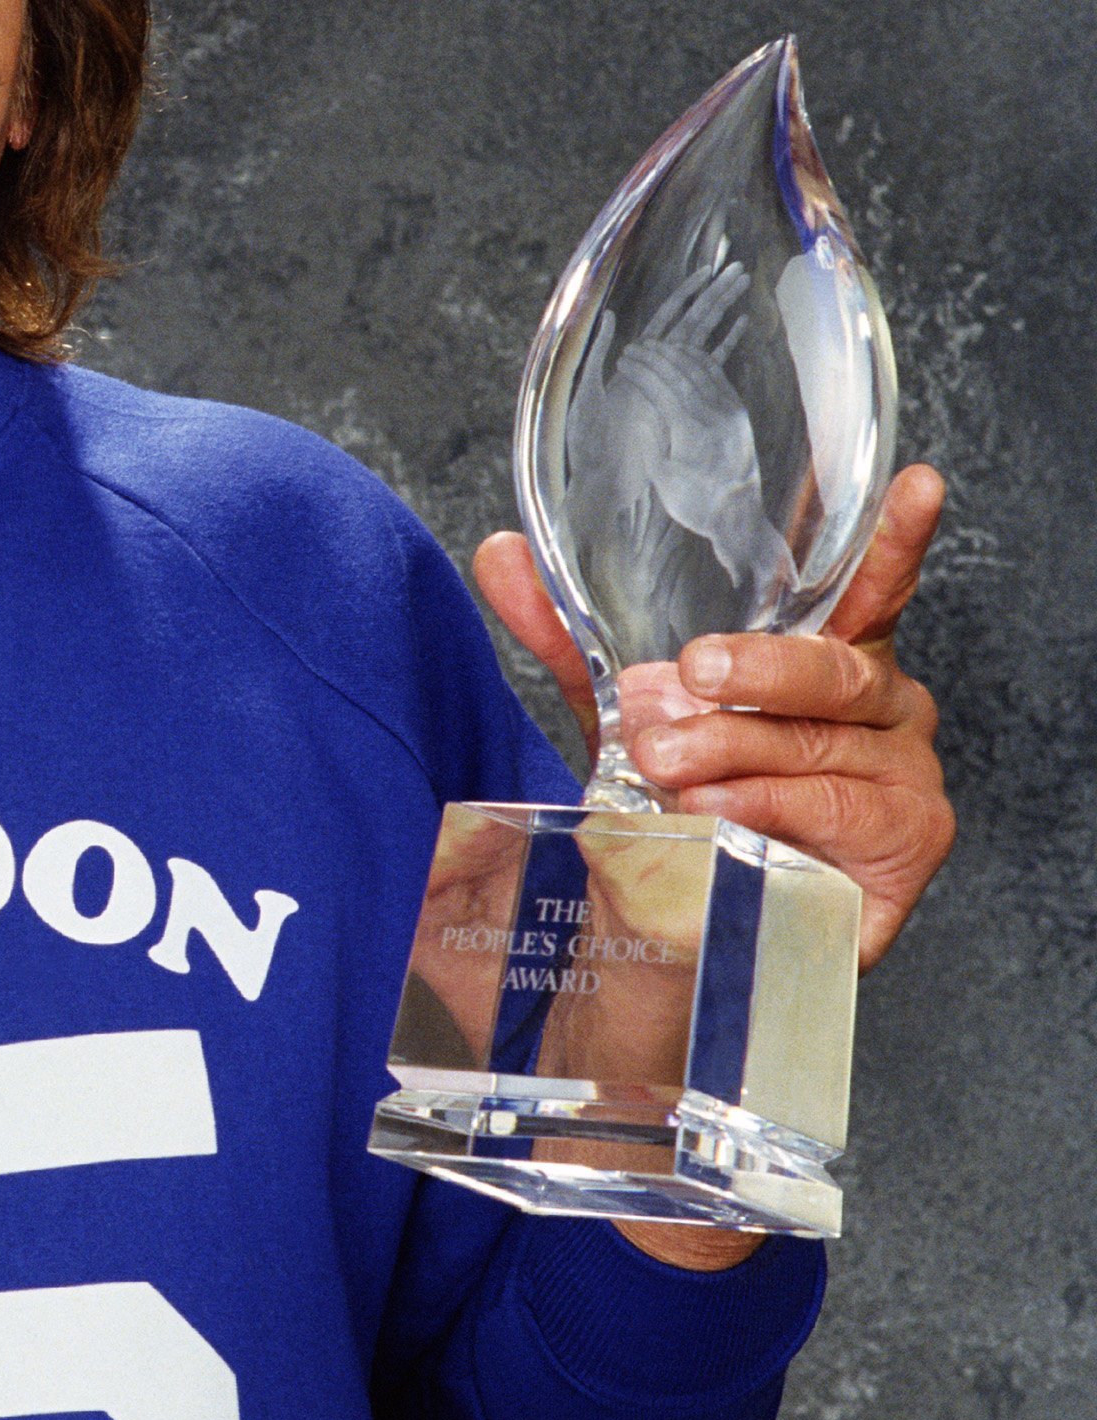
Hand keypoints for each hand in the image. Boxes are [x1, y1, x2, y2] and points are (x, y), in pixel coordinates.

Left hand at [474, 466, 953, 972]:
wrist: (694, 936)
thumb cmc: (690, 810)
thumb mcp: (626, 717)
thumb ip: (571, 642)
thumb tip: (502, 553)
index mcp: (831, 660)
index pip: (870, 589)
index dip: (896, 539)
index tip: (917, 483)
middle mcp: (882, 707)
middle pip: (834, 669)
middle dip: (758, 671)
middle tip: (690, 677)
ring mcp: (904, 773)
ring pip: (823, 744)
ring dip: (737, 754)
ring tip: (669, 771)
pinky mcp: (908, 840)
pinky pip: (837, 809)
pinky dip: (773, 808)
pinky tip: (724, 813)